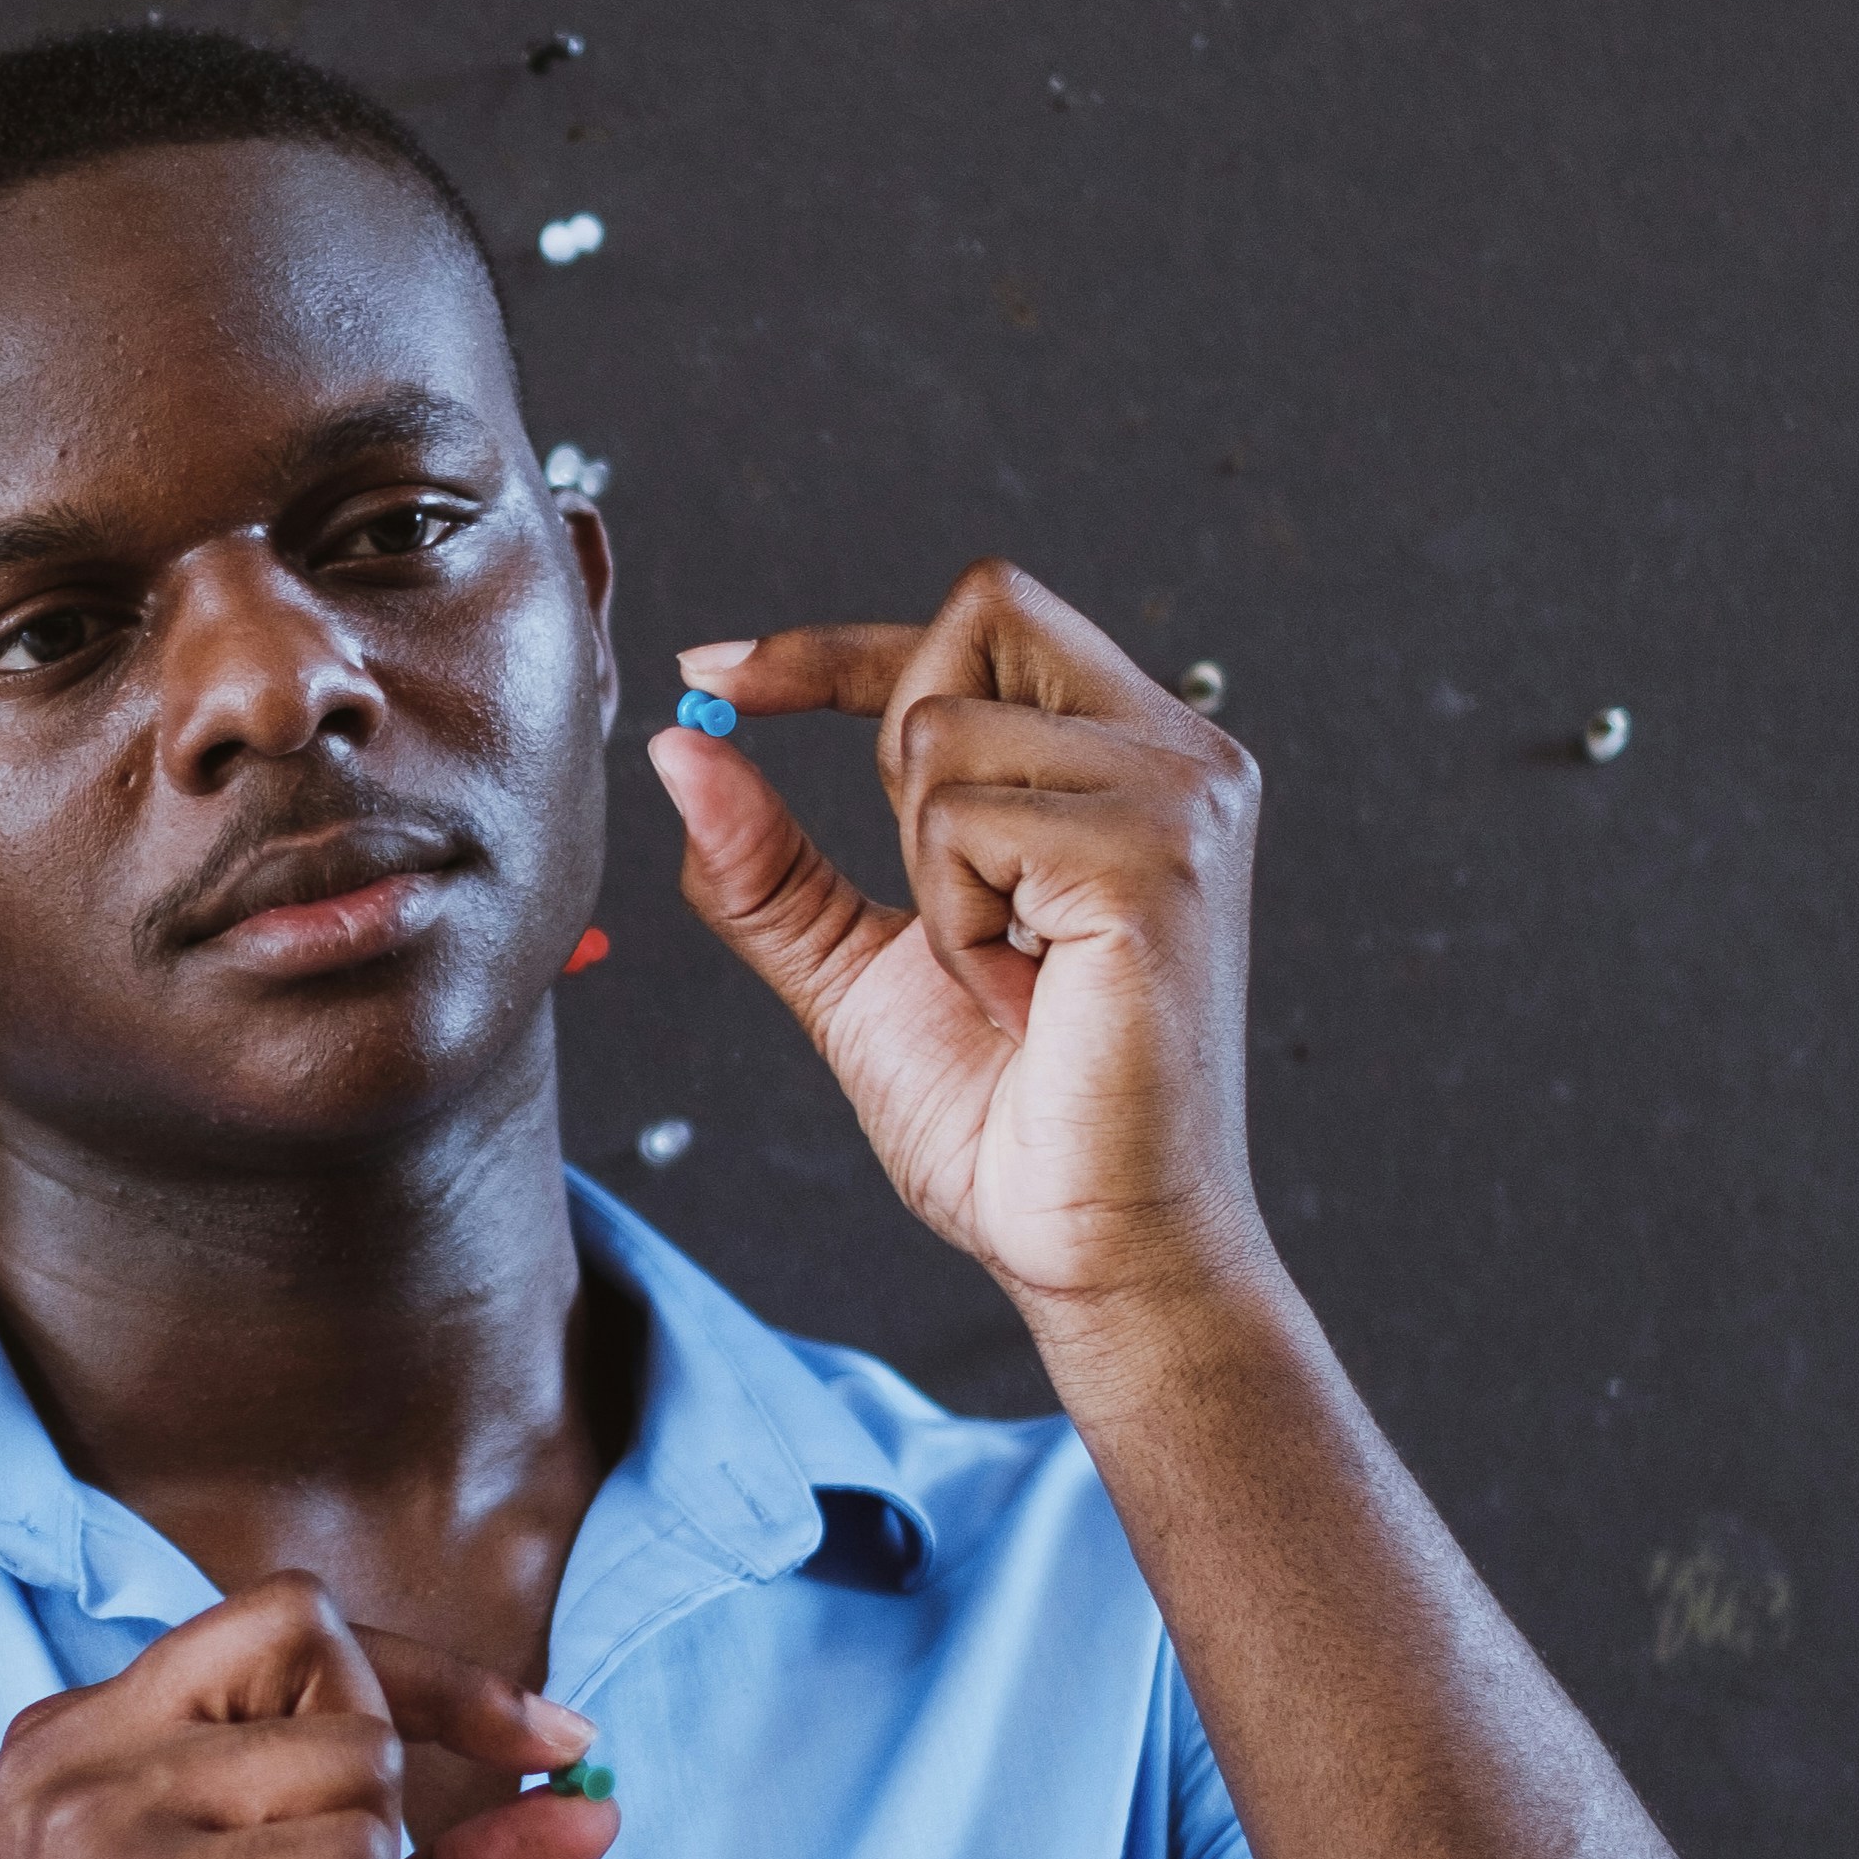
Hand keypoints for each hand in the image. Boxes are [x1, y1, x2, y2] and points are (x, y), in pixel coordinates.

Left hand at [644, 561, 1267, 1330]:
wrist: (1092, 1246)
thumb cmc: (1007, 1125)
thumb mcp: (854, 970)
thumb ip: (769, 861)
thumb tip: (678, 743)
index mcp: (1130, 760)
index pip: (978, 623)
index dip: (834, 643)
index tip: (710, 669)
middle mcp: (1180, 754)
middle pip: (977, 612)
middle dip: (898, 739)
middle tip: (949, 900)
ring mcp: (1180, 797)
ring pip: (942, 736)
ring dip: (929, 881)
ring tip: (1006, 979)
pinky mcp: (1156, 859)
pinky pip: (966, 826)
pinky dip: (957, 929)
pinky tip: (1025, 1003)